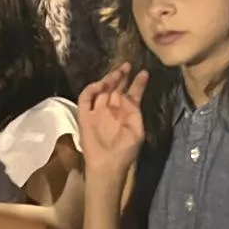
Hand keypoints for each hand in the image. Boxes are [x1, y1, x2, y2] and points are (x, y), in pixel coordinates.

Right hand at [77, 64, 147, 180]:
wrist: (108, 164)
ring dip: (108, 80)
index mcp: (126, 114)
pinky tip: (100, 84)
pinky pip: (85, 99)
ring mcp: (97, 112)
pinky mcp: (84, 116)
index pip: (131, 94)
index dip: (137, 83)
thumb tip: (131, 97)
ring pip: (101, 90)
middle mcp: (111, 110)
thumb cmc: (125, 151)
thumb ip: (135, 112)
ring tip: (117, 72)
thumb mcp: (137, 131)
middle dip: (121, 76)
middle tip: (127, 64)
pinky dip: (91, 90)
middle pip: (115, 88)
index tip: (144, 72)